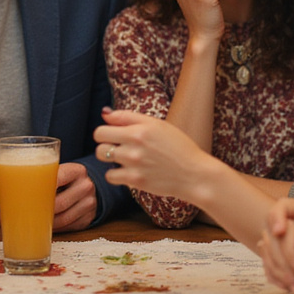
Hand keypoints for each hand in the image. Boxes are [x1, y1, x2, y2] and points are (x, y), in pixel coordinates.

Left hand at [0, 163, 96, 232]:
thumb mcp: (50, 169)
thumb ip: (24, 172)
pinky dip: (35, 230)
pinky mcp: (84, 222)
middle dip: (16, 207)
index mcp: (76, 171)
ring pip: (54, 220)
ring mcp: (86, 207)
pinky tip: (16, 227)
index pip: (56, 177)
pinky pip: (57, 230)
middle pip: (52, 203)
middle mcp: (84, 189)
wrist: (92, 188)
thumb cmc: (65, 177)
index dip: (26, 184)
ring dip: (21, 221)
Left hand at [92, 108, 212, 200]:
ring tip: (124, 158)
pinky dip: (116, 174)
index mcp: (139, 129)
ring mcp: (134, 163)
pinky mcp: (135, 180)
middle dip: (105, 142)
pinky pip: (110, 176)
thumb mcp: (157, 125)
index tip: (114, 135)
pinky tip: (128, 171)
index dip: (106, 130)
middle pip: (99, 141)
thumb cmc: (178, 147)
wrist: (194, 174)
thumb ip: (129, 117)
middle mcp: (134, 145)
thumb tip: (104, 113)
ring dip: (110, 157)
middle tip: (118, 146)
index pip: (103, 127)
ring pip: (103, 157)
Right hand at [259, 199, 293, 293]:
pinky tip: (293, 288)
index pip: (276, 211)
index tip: (280, 232)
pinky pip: (270, 269)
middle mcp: (276, 224)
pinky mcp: (273, 257)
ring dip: (285, 275)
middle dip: (291, 261)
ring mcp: (272, 241)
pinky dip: (280, 280)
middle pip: (275, 241)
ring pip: (270, 258)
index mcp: (288, 208)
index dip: (276, 220)